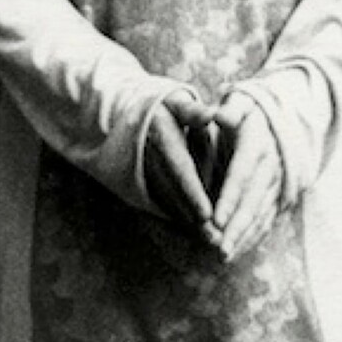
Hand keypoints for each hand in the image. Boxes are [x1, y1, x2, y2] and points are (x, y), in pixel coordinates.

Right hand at [143, 90, 221, 246]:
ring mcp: (144, 174)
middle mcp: (150, 159)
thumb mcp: (175, 101)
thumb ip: (194, 112)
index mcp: (161, 136)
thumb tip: (212, 115)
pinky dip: (180, 217)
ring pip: (168, 201)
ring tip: (212, 240)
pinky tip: (198, 231)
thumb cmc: (161, 107)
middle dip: (194, 216)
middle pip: (174, 193)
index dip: (192, 192)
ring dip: (189, 222)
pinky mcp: (143, 184)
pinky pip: (163, 203)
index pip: (180, 168)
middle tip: (216, 238)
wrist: (125, 116)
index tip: (207, 214)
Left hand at [208, 93, 284, 263]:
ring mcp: (279, 183)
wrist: (284, 118)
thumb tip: (220, 116)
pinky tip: (239, 250)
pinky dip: (254, 236)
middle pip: (253, 201)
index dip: (229, 197)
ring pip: (260, 214)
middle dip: (236, 228)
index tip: (215, 219)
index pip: (242, 174)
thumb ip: (231, 109)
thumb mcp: (243, 101)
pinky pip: (267, 218)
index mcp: (258, 144)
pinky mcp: (281, 195)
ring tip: (224, 256)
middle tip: (219, 249)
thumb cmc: (251, 110)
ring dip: (243, 237)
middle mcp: (272, 167)